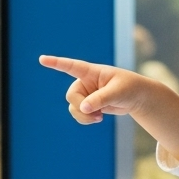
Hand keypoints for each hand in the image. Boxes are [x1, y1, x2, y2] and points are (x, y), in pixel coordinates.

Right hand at [39, 55, 178, 158]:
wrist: (136, 97)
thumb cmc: (129, 88)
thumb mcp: (117, 92)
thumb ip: (100, 99)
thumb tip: (84, 109)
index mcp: (92, 72)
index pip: (71, 66)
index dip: (56, 63)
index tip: (42, 59)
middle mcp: (85, 81)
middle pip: (72, 96)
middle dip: (81, 107)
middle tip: (96, 115)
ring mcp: (86, 93)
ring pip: (73, 107)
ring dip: (84, 116)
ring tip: (99, 118)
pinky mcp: (88, 104)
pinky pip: (79, 114)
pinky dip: (85, 119)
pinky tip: (98, 119)